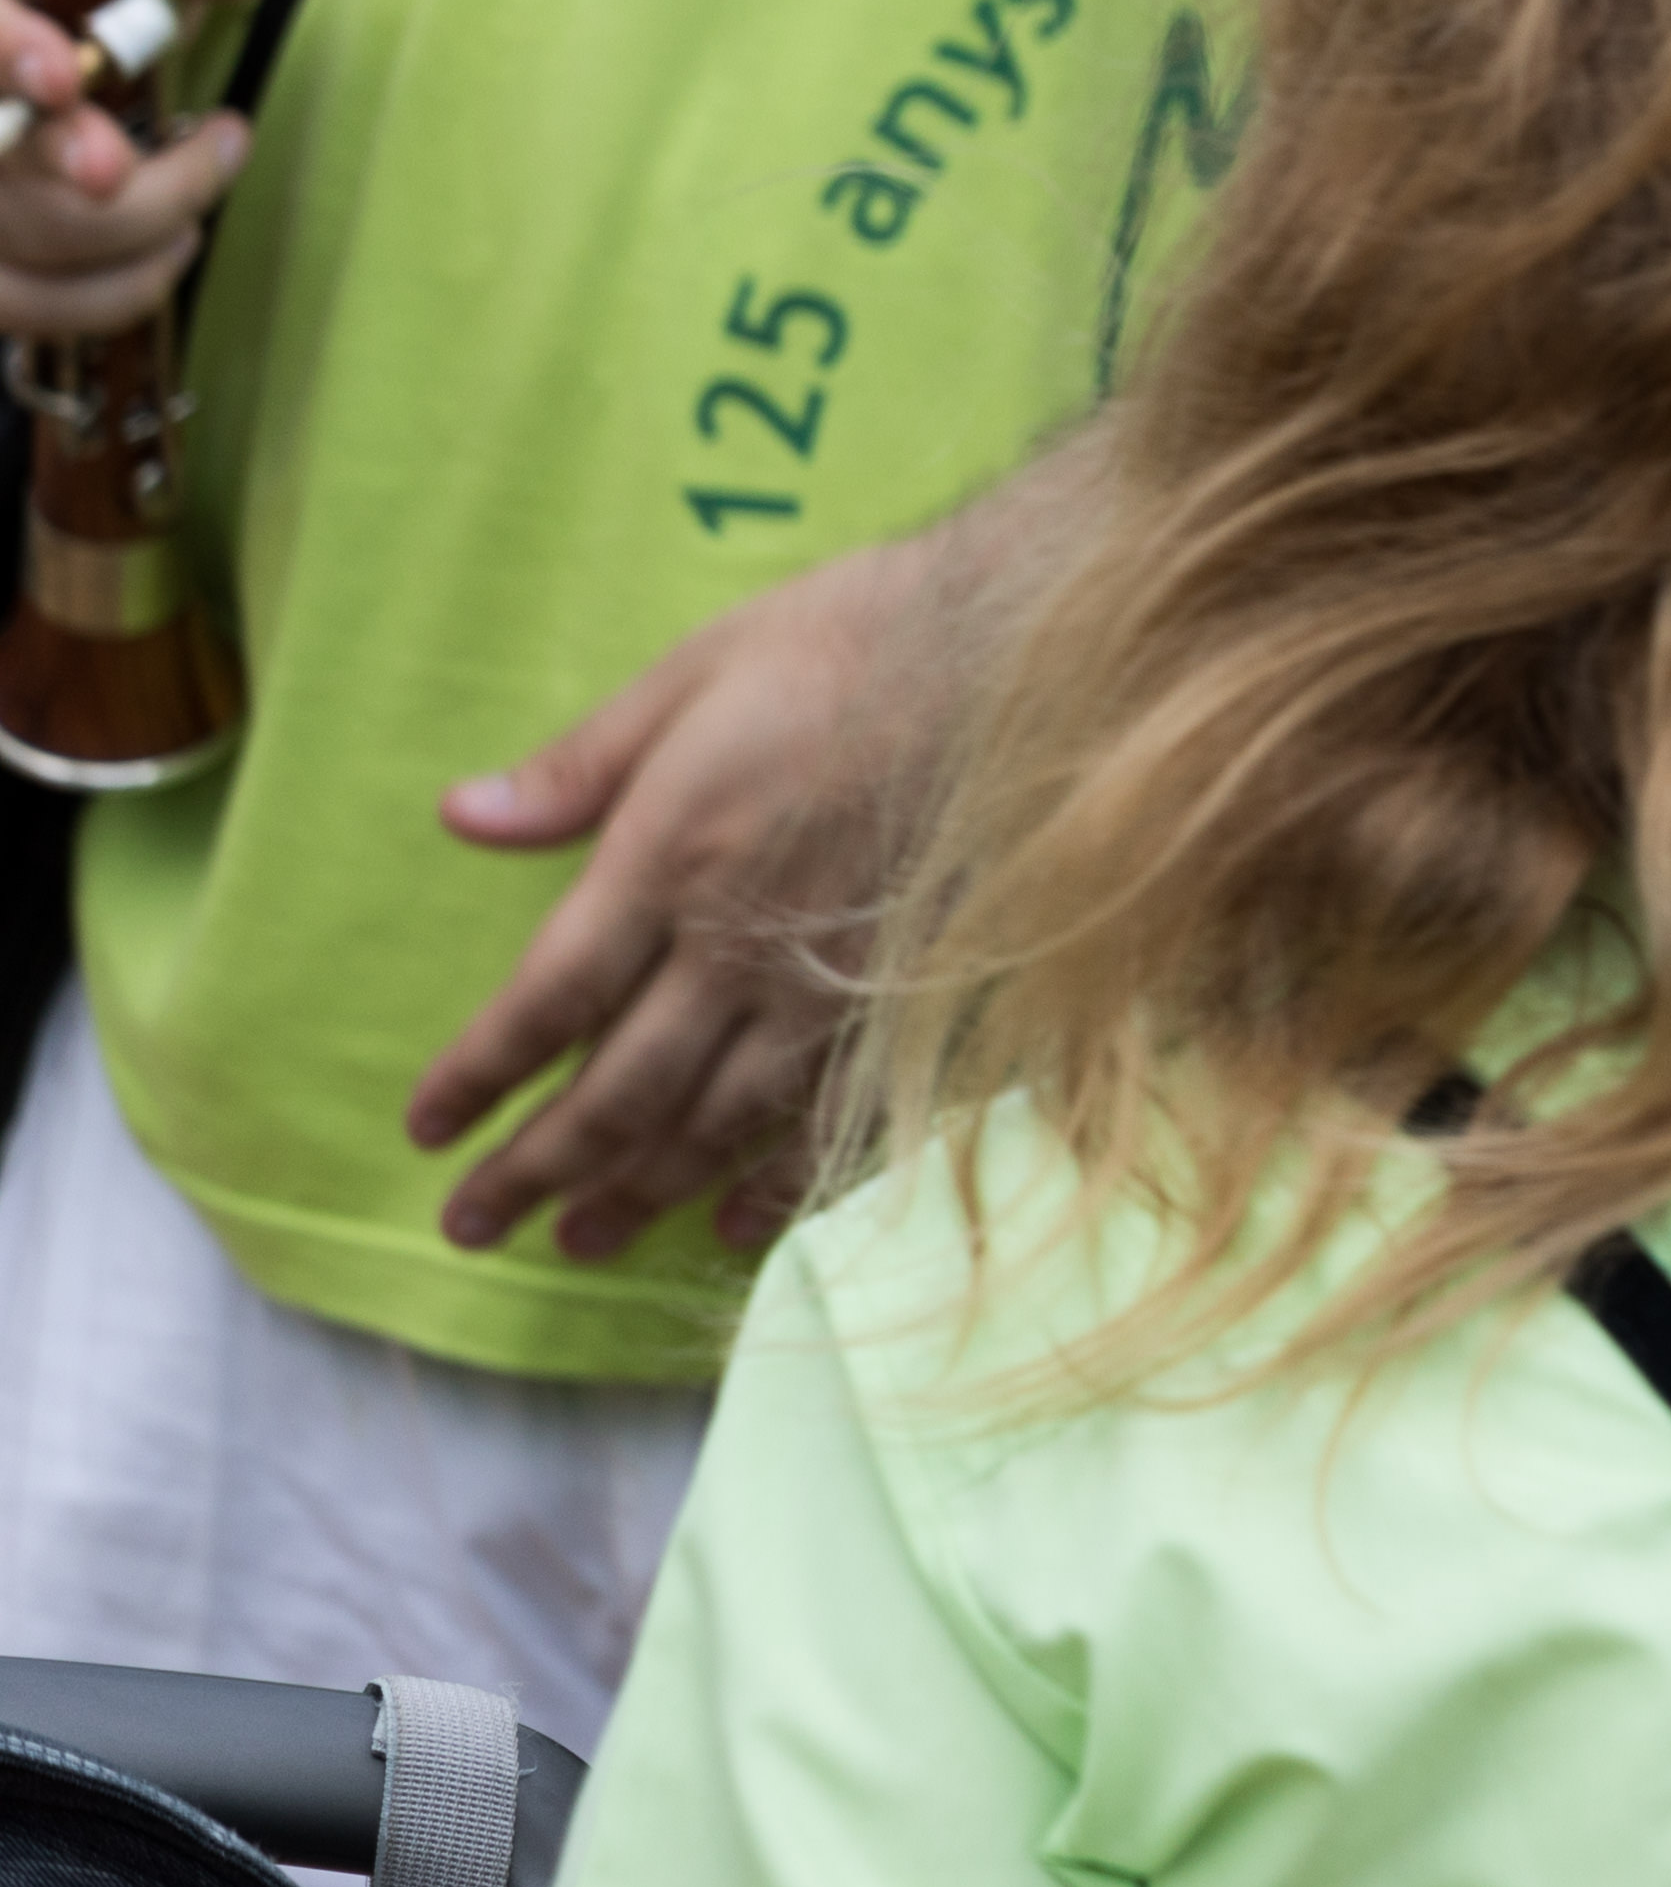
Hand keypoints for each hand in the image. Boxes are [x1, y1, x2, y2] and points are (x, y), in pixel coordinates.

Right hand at [0, 0, 281, 338]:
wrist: (9, 35)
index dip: (10, 54)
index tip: (66, 76)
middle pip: (7, 162)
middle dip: (103, 169)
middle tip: (208, 145)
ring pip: (24, 246)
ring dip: (137, 235)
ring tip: (208, 188)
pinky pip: (26, 307)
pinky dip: (113, 292)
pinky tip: (171, 246)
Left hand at [412, 520, 968, 1262]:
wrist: (1026, 651)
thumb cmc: (849, 644)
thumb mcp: (690, 675)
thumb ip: (577, 765)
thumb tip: (458, 816)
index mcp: (669, 856)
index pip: (548, 999)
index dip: (480, 1074)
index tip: (428, 1128)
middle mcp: (738, 940)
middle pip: (619, 1088)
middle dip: (538, 1167)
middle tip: (474, 1226)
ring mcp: (830, 981)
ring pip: (715, 1120)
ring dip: (638, 1191)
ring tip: (578, 1241)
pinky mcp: (906, 996)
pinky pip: (830, 1116)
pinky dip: (775, 1183)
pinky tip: (731, 1227)